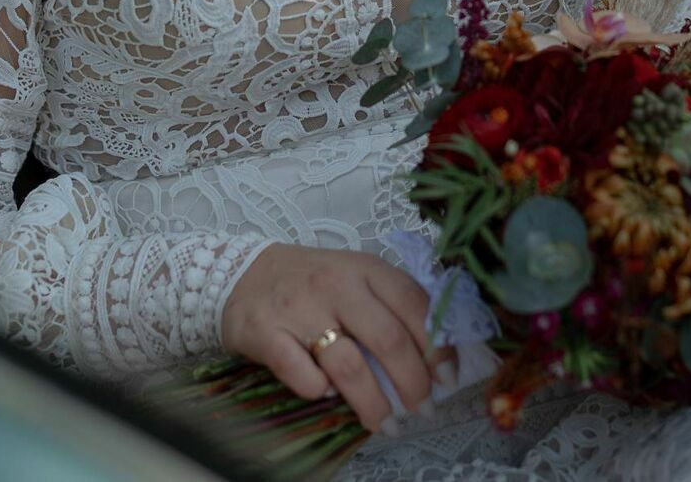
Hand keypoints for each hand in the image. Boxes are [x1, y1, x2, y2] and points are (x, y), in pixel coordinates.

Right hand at [221, 243, 449, 433]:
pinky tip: (325, 394)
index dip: (438, 346)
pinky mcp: (266, 333)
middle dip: (413, 383)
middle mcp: (336, 285)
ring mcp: (299, 309)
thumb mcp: (356, 277)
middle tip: (422, 408)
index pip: (415, 305)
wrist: (242, 272)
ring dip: (373, 402)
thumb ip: (392, 305)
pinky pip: (300, 374)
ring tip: (384, 422)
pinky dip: (317, 390)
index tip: (447, 378)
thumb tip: (437, 358)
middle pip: (389, 340)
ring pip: (349, 366)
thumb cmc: (312, 281)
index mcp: (365, 268)